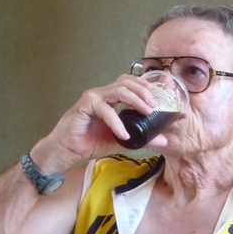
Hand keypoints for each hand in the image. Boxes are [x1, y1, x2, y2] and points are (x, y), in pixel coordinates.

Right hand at [33, 75, 166, 172]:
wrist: (68, 151)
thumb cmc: (91, 143)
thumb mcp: (122, 141)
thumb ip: (142, 138)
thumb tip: (164, 140)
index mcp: (110, 99)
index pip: (128, 83)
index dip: (143, 85)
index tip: (158, 95)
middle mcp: (102, 95)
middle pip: (125, 83)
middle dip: (143, 91)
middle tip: (154, 105)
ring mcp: (93, 98)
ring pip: (118, 91)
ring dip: (135, 100)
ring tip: (146, 112)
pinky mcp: (84, 106)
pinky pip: (105, 110)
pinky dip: (116, 122)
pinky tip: (124, 134)